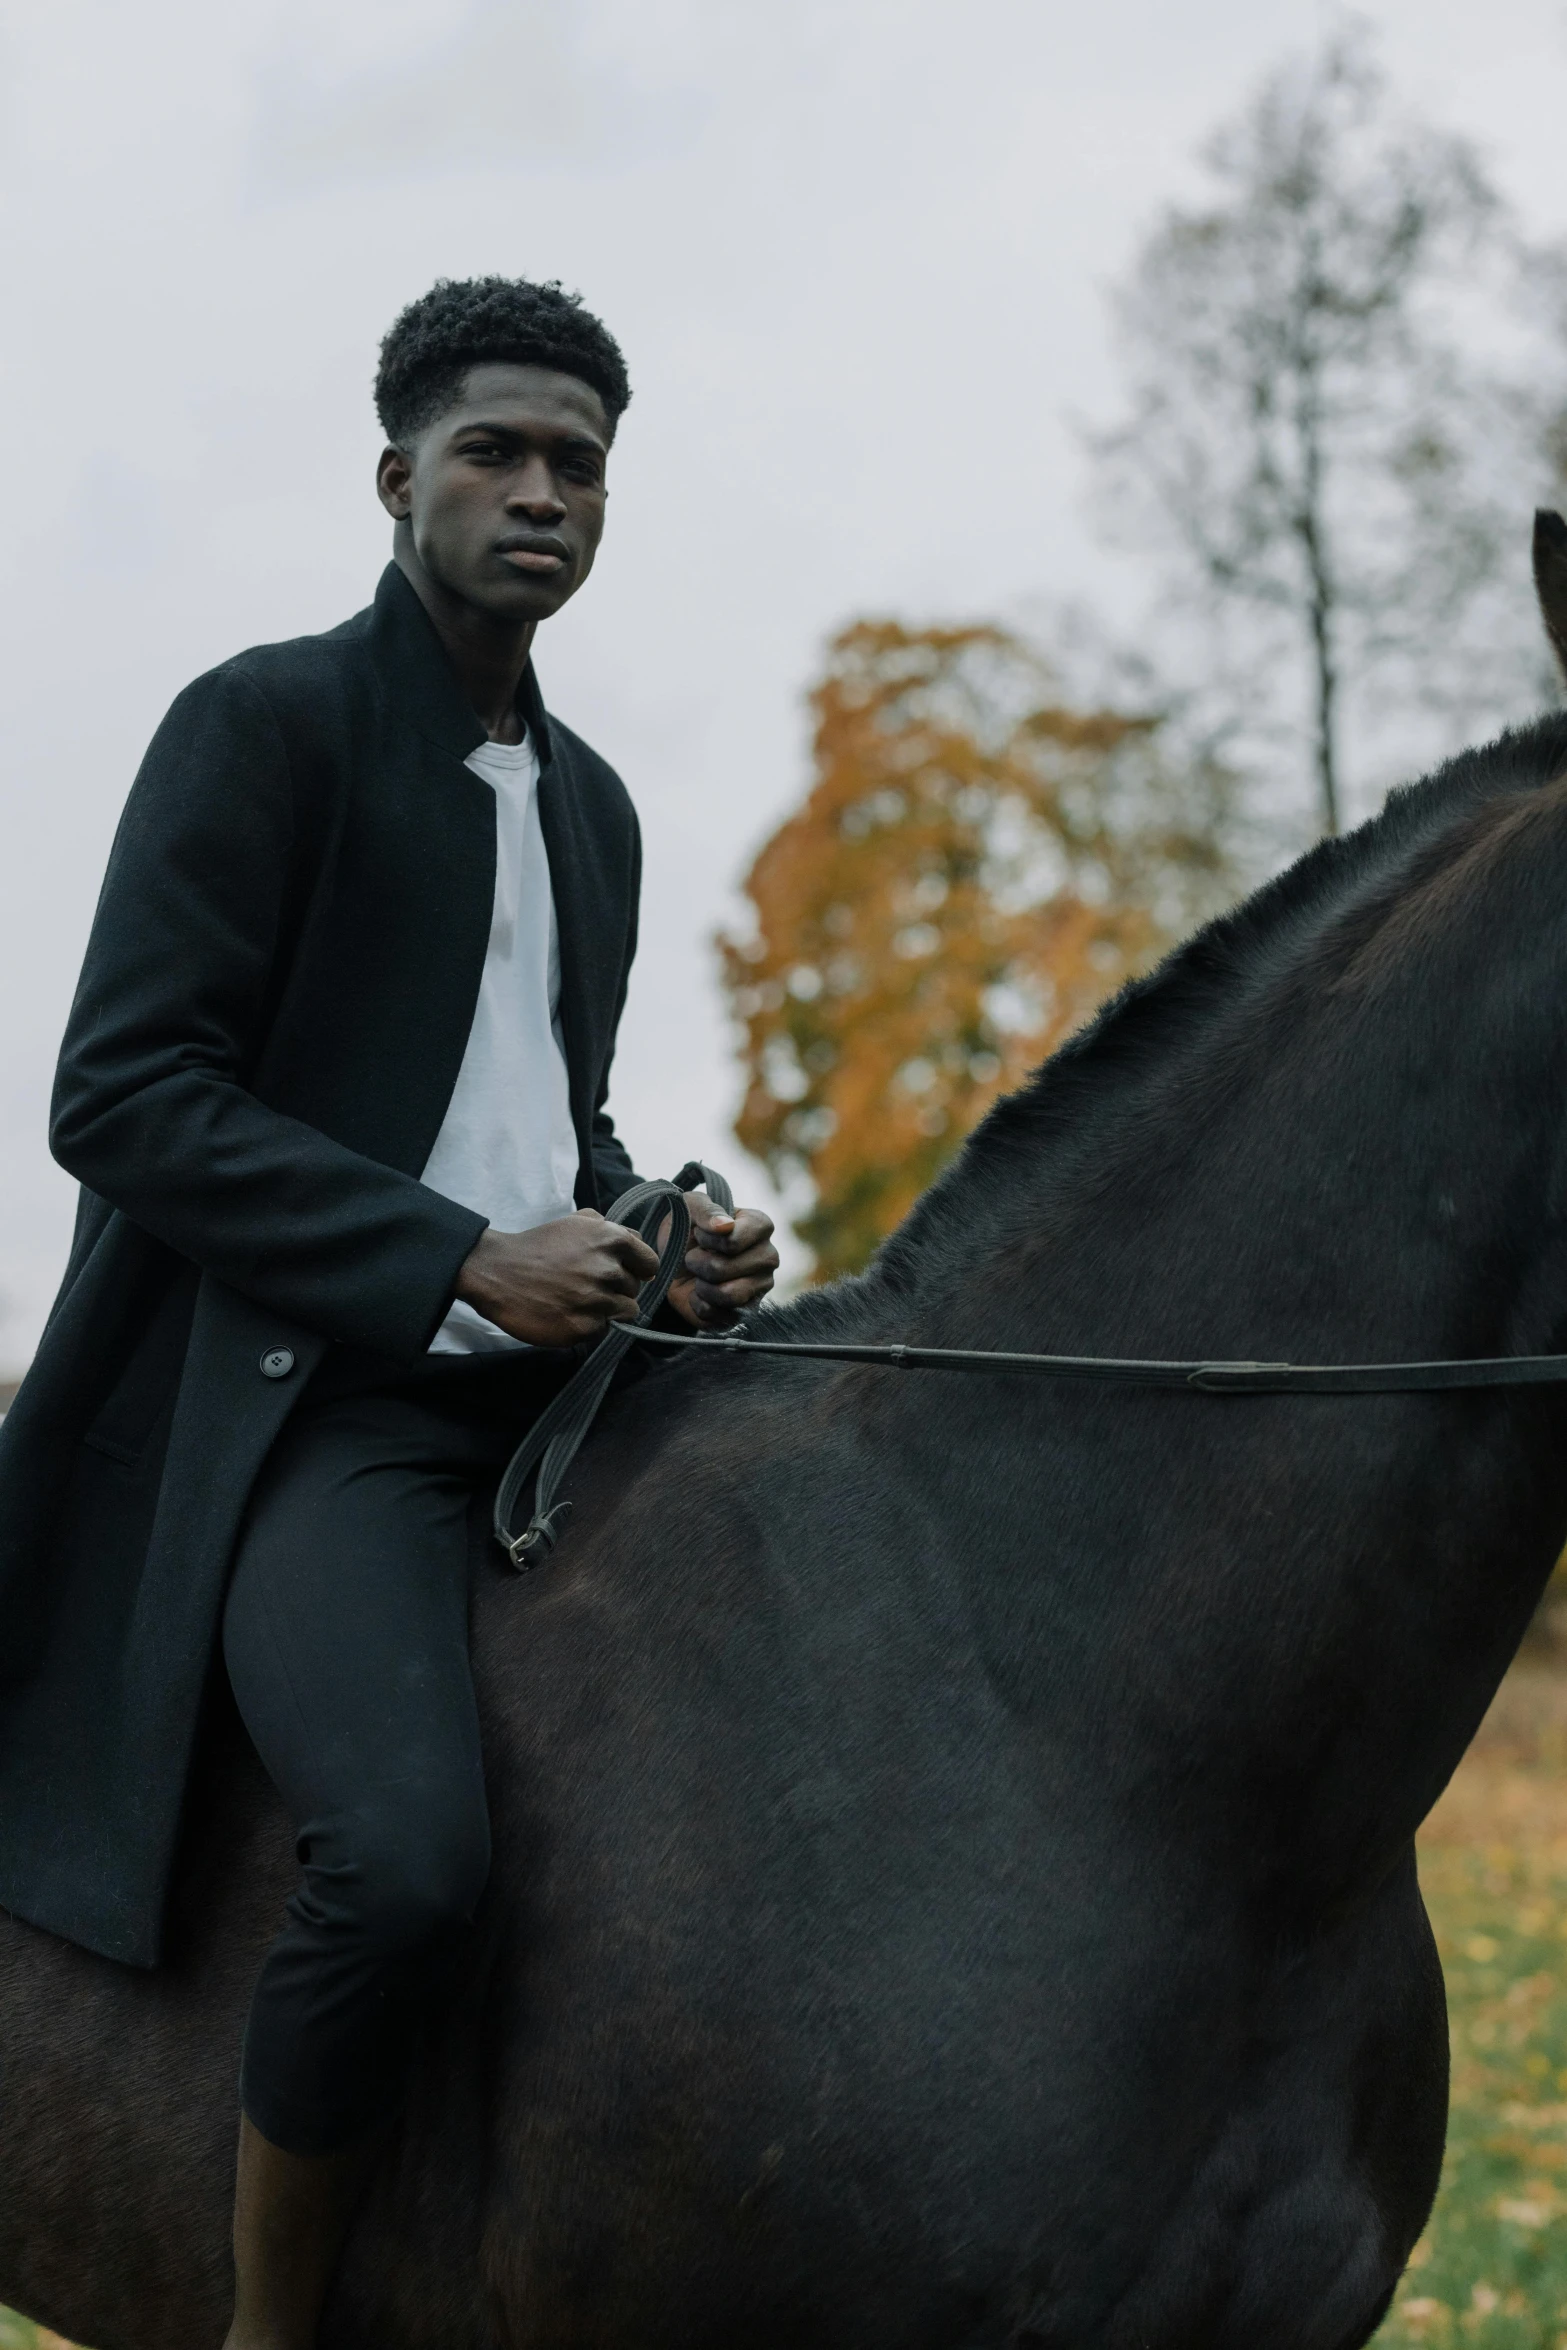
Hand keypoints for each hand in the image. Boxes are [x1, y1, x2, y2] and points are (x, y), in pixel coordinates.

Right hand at [454, 1210, 660, 1346]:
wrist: (497, 1272)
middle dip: (617, 1289)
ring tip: (580, 1301)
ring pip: (625, 1311)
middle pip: (635, 1289)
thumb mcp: (575, 1222)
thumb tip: (636, 1240)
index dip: (638, 1269)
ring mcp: (596, 1300)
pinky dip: (590, 1325)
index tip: (623, 1273)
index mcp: (611, 1239)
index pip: (650, 1263)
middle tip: (588, 1286)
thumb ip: (609, 1228)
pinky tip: (569, 1313)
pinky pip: (604, 1330)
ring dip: (607, 1309)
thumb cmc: (537, 1246)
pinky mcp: (583, 1327)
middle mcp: (608, 1269)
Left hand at [665, 1192, 778, 1329]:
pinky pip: (716, 1314)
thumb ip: (707, 1210)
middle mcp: (768, 1256)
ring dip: (700, 1285)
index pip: (731, 1241)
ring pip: (725, 1294)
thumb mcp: (690, 1207)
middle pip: (724, 1268)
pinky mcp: (746, 1312)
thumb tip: (726, 1226)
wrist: (673, 1259)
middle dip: (697, 1263)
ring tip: (699, 1275)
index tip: (700, 1233)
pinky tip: (700, 1292)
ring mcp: (760, 1286)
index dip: (706, 1239)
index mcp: (760, 1226)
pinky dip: (698, 1303)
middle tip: (695, 1256)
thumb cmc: (688, 1228)